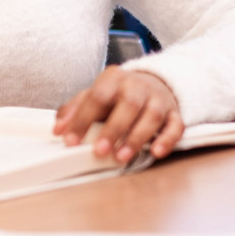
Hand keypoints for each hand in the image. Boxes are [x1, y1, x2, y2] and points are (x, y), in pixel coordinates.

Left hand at [53, 66, 183, 163]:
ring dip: (136, 138)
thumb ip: (75, 109)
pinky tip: (156, 151)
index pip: (96, 96)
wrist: (153, 82)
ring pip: (151, 116)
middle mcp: (137, 86)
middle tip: (100, 150)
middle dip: (113, 129)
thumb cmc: (119, 93)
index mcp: (113, 78)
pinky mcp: (174, 113)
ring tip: (122, 156)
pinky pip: (175, 125)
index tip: (71, 140)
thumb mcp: (95, 94)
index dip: (82, 119)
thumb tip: (58, 129)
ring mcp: (158, 99)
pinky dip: (167, 139)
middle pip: (127, 104)